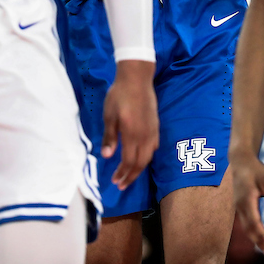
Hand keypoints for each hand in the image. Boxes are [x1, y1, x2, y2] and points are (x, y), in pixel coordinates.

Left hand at [101, 59, 157, 188]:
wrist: (137, 79)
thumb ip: (109, 137)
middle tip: (121, 185)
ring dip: (139, 169)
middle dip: (131, 176)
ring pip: (148, 157)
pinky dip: (147, 158)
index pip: (128, 161)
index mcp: (131, 134)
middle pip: (140, 163)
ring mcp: (152, 131)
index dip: (122, 174)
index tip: (115, 182)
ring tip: (130, 176)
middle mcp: (144, 136)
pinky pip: (153, 148)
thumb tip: (107, 157)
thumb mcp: (109, 115)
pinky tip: (141, 158)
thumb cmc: (119, 95)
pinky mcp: (156, 126)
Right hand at [230, 148, 263, 256]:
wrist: (240, 160)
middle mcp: (240, 207)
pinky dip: (252, 232)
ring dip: (256, 239)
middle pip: (249, 230)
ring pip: (246, 227)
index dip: (263, 238)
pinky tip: (259, 236)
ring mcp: (238, 207)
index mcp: (246, 201)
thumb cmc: (254, 169)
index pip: (255, 225)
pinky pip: (245, 223)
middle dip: (259, 242)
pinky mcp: (239, 206)